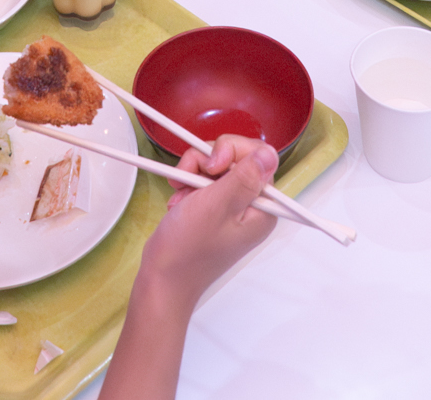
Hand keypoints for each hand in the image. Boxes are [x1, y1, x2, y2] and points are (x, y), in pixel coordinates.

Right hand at [138, 137, 278, 303]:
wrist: (162, 279)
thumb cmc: (187, 248)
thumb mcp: (216, 206)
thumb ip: (243, 177)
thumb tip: (269, 153)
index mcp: (261, 208)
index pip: (259, 158)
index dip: (232, 152)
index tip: (212, 165)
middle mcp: (250, 206)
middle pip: (235, 158)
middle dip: (207, 161)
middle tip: (188, 177)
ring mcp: (231, 208)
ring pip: (216, 166)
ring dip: (193, 173)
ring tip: (180, 192)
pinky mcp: (213, 209)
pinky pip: (204, 181)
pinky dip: (188, 184)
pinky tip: (178, 199)